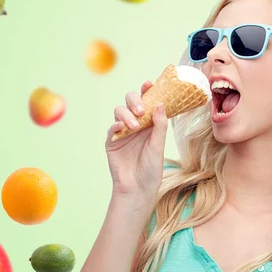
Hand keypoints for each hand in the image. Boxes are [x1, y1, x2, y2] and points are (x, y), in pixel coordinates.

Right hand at [105, 80, 167, 200]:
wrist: (138, 188)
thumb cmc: (152, 168)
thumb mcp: (159, 145)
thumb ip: (159, 125)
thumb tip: (160, 103)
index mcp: (149, 123)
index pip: (148, 102)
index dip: (147, 91)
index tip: (149, 83)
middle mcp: (135, 124)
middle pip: (130, 102)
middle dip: (135, 101)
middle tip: (141, 109)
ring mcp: (122, 132)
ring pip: (119, 111)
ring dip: (126, 114)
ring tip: (134, 125)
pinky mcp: (112, 142)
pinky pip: (111, 128)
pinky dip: (116, 124)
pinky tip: (121, 127)